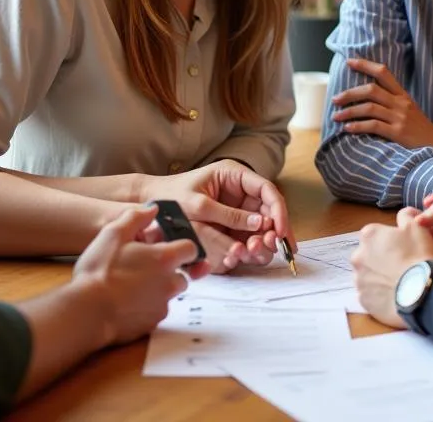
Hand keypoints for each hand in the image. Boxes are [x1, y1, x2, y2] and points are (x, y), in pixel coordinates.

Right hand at [72, 206, 203, 347]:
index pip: (192, 249)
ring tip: (131, 284)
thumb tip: (153, 209)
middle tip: (143, 266)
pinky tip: (126, 301)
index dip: (181, 246)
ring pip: (168, 294)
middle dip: (168, 271)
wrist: (87, 312)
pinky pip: (155, 311)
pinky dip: (146, 307)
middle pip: (181, 274)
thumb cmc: (100, 271)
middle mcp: (170, 283)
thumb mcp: (113, 234)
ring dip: (157, 289)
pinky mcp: (151, 325)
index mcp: (165, 258)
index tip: (167, 246)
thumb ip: (136, 218)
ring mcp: (161, 306)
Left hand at [145, 159, 293, 272]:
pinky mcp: (231, 225)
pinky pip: (247, 236)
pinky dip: (250, 247)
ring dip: (263, 240)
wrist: (152, 204)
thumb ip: (228, 214)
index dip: (277, 210)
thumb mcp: (199, 205)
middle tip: (271, 247)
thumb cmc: (172, 197)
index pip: (266, 190)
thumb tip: (260, 224)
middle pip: (268, 210)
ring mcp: (236, 209)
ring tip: (255, 253)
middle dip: (273, 229)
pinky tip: (248, 256)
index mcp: (235, 175)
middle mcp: (240, 191)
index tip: (279, 230)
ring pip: (261, 226)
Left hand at [332, 58, 432, 152]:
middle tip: (335, 99)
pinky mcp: (398, 133)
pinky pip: (373, 126)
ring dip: (349, 111)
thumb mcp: (409, 109)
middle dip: (350, 93)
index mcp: (402, 95)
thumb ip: (392, 101)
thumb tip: (366, 96)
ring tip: (336, 116)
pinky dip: (357, 126)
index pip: (383, 72)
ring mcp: (400, 118)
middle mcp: (401, 103)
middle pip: (371, 89)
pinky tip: (347, 128)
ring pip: (369, 108)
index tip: (349, 62)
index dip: (365, 65)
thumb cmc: (420, 129)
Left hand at [350, 217, 432, 328]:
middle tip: (401, 267)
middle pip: (369, 255)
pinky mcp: (363, 299)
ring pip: (368, 275)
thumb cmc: (419, 255)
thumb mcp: (417, 226)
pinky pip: (370, 294)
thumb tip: (404, 214)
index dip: (390, 243)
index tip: (403, 250)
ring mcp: (358, 279)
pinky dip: (379, 294)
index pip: (375, 235)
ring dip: (379, 277)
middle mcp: (357, 255)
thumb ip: (406, 216)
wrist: (422, 291)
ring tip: (399, 283)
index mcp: (369, 234)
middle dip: (381, 260)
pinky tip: (394, 295)